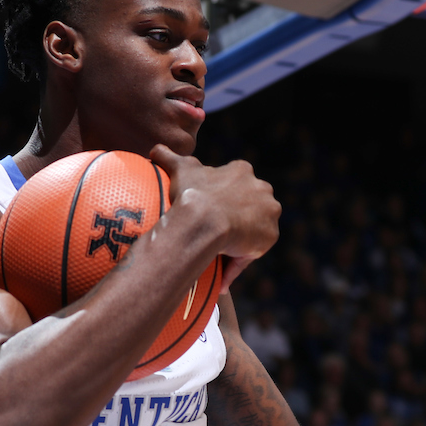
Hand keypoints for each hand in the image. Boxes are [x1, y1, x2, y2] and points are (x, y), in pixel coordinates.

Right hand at [150, 146, 281, 291]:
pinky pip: (251, 253)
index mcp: (242, 171)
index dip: (221, 200)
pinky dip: (238, 262)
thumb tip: (154, 149)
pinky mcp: (270, 235)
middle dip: (234, 219)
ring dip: (238, 242)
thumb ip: (168, 156)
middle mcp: (262, 189)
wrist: (204, 220)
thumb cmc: (191, 194)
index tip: (206, 213)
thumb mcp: (179, 169)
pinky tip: (221, 276)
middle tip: (211, 235)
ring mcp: (269, 212)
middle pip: (248, 208)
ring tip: (214, 256)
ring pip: (251, 231)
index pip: (235, 187)